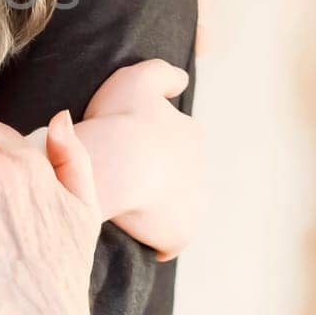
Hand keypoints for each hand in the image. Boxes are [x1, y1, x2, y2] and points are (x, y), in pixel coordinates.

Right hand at [80, 59, 204, 259]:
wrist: (113, 166)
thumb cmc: (121, 121)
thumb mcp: (138, 78)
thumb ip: (164, 73)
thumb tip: (183, 80)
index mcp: (192, 136)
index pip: (176, 143)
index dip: (151, 146)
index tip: (127, 149)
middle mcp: (201, 170)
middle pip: (180, 176)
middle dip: (160, 177)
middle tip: (125, 178)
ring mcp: (194, 205)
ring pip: (178, 207)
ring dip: (160, 208)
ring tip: (128, 207)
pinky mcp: (181, 234)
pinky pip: (169, 240)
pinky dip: (157, 239)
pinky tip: (136, 234)